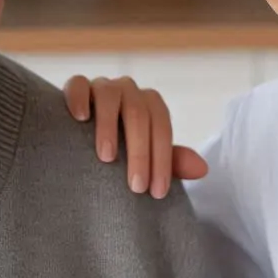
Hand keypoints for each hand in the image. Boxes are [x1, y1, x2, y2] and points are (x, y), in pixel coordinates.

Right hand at [63, 75, 207, 197]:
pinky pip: (78, 85)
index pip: (162, 127)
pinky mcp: (74, 85)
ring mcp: (101, 86)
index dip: (163, 160)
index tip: (156, 193)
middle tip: (136, 187)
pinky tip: (80, 119)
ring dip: (109, 127)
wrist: (78, 138)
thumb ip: (170, 161)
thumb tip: (203, 169)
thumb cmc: (117, 150)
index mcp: (148, 105)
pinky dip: (80, 98)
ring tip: (107, 157)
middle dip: (140, 152)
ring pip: (110, 96)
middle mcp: (128, 90)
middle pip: (138, 114)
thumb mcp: (144, 158)